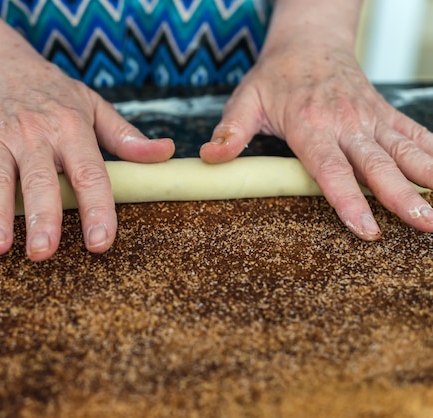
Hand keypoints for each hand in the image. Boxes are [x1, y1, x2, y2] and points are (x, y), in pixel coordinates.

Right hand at [0, 48, 173, 260]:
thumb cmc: (55, 95)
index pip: (90, 173)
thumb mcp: (95, 107)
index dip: (98, 208)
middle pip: (40, 182)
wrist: (4, 66)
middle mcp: (35, 136)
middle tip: (43, 252)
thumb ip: (126, 136)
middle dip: (41, 217)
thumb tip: (165, 154)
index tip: (101, 243)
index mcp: (71, 130)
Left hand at [200, 39, 432, 238]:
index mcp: (310, 125)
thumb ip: (231, 130)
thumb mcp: (245, 100)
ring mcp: (370, 118)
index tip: (367, 229)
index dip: (348, 200)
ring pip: (404, 151)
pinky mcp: (385, 114)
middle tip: (424, 225)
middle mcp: (346, 123)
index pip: (331, 169)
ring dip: (428, 178)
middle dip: (402, 197)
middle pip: (377, 165)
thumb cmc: (275, 77)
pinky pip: (416, 134)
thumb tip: (211, 157)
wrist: (310, 40)